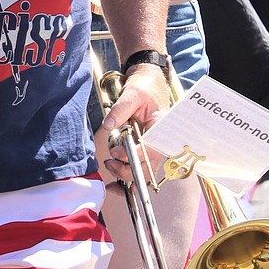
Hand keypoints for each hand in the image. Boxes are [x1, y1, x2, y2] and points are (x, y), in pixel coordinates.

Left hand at [100, 63, 170, 181]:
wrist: (149, 83)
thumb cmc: (144, 88)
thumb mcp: (132, 94)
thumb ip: (120, 110)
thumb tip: (108, 125)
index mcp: (160, 128)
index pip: (150, 150)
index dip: (132, 156)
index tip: (115, 152)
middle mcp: (159, 141)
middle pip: (148, 167)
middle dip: (127, 171)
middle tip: (109, 163)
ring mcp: (153, 147)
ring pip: (144, 172)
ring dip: (126, 176)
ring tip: (110, 166)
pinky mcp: (145, 149)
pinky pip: (139, 168)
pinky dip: (128, 178)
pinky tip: (115, 185)